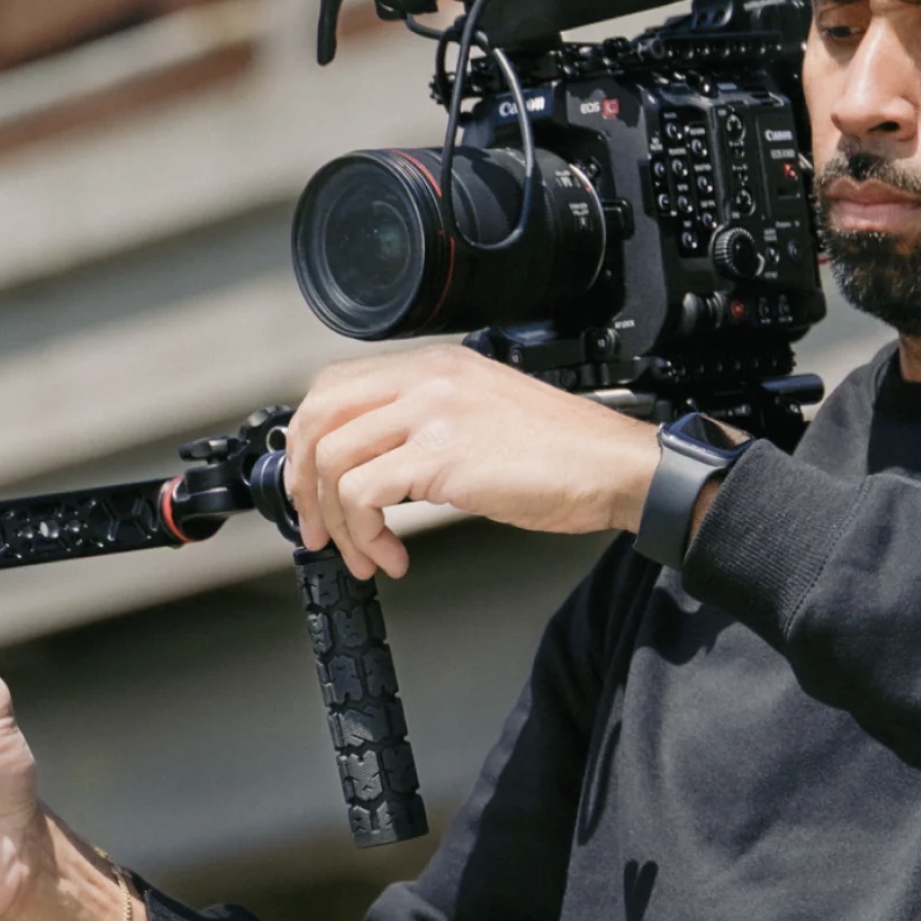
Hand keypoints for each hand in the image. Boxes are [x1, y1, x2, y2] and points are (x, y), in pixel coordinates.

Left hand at [283, 345, 659, 578]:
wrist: (616, 466)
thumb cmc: (563, 454)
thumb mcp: (479, 417)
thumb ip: (425, 425)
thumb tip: (371, 467)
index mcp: (434, 365)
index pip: (334, 387)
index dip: (308, 442)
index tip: (312, 488)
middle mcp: (427, 378)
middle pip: (319, 416)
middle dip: (304, 483)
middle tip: (317, 528)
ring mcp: (433, 412)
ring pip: (334, 461)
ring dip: (337, 522)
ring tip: (364, 554)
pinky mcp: (443, 454)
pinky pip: (365, 494)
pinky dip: (365, 536)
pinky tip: (392, 555)